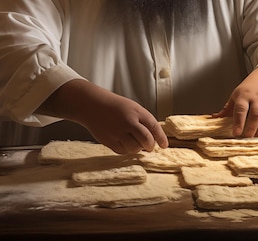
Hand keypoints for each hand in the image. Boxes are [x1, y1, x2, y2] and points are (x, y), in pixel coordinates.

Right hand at [40, 79, 168, 154]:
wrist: (92, 105)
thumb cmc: (115, 106)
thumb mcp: (132, 108)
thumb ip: (143, 121)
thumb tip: (153, 139)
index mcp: (136, 111)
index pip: (154, 126)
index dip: (161, 138)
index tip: (164, 145)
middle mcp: (128, 122)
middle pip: (146, 140)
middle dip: (150, 145)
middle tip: (149, 146)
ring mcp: (117, 132)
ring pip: (135, 148)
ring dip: (138, 148)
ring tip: (134, 141)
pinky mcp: (108, 141)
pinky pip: (123, 151)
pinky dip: (126, 150)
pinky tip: (124, 142)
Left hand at [213, 64, 257, 136]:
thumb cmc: (249, 89)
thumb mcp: (236, 95)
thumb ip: (227, 109)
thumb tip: (214, 118)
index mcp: (244, 95)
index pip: (241, 109)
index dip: (238, 122)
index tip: (236, 133)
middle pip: (256, 114)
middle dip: (251, 127)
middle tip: (246, 137)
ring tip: (256, 136)